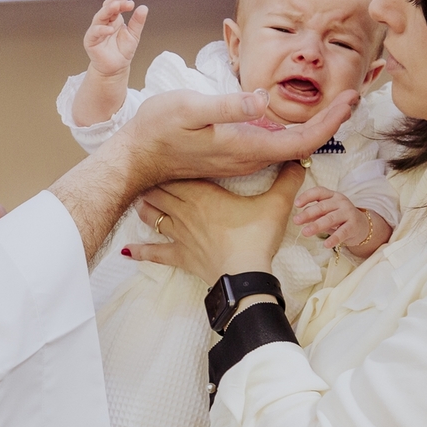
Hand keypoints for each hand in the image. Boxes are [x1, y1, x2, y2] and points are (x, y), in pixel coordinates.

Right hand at [50, 87, 353, 262]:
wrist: (135, 159)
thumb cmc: (157, 130)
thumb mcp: (189, 108)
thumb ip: (228, 106)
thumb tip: (262, 99)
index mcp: (245, 147)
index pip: (302, 140)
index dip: (331, 122)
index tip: (351, 99)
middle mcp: (249, 158)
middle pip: (302, 143)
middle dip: (331, 121)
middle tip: (354, 95)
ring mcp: (240, 159)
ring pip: (289, 145)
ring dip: (314, 125)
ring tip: (335, 103)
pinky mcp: (231, 155)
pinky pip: (272, 145)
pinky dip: (292, 128)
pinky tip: (294, 114)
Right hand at [83, 0, 147, 77]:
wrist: (116, 68)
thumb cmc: (123, 51)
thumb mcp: (134, 35)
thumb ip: (137, 22)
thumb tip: (144, 7)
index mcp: (113, 19)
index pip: (114, 5)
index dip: (120, 1)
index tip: (130, 3)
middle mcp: (103, 23)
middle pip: (106, 8)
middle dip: (115, 3)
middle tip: (125, 2)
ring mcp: (96, 30)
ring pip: (99, 17)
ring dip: (107, 10)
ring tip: (117, 6)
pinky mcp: (90, 40)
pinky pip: (94, 32)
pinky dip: (101, 30)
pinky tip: (110, 30)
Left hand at [125, 162, 305, 285]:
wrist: (243, 276)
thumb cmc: (255, 237)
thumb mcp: (277, 204)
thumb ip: (287, 179)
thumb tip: (299, 159)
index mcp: (202, 194)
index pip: (175, 171)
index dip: (165, 161)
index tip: (159, 151)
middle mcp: (184, 211)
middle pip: (158, 190)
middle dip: (150, 180)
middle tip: (143, 170)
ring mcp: (179, 235)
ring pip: (151, 216)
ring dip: (143, 207)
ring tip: (138, 199)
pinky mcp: (180, 257)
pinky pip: (155, 253)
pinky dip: (141, 251)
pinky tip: (127, 251)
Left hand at [292, 187, 365, 247]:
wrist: (362, 226)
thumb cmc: (339, 218)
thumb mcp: (326, 213)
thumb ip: (314, 214)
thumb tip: (299, 218)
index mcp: (332, 195)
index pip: (318, 192)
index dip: (307, 196)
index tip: (296, 204)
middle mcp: (341, 202)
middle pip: (322, 206)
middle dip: (308, 214)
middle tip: (296, 221)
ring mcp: (348, 213)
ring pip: (330, 219)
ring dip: (317, 225)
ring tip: (305, 232)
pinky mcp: (354, 226)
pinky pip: (342, 232)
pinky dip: (334, 238)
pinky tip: (326, 244)